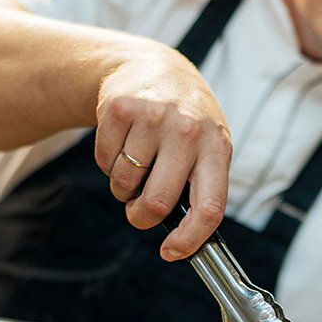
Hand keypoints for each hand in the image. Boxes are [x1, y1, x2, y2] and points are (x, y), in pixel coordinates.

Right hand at [93, 39, 232, 259]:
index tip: (171, 253)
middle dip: (141, 216)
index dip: (190, 239)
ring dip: (124, 186)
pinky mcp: (119, 107)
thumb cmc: (185, 123)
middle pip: (156, 203)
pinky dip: (108, 163)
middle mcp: (188, 131)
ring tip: (136, 162)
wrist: (155, 68)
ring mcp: (153, 117)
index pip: (209, 207)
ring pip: (124, 184)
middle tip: (139, 209)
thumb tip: (182, 241)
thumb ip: (199, 188)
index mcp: (217, 148)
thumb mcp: (206, 148)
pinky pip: (104, 162)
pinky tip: (124, 142)